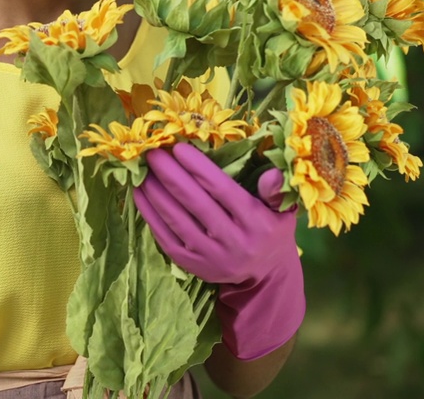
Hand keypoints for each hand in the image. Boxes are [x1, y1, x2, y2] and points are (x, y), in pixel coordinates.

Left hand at [134, 143, 304, 359]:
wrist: (264, 274)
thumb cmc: (271, 230)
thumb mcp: (282, 210)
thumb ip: (275, 191)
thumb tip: (271, 173)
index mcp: (256, 223)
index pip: (222, 190)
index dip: (198, 168)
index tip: (178, 148)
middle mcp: (233, 241)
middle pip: (195, 203)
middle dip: (171, 175)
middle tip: (153, 153)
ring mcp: (210, 256)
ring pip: (177, 220)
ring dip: (156, 193)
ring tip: (143, 170)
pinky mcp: (192, 265)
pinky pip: (166, 238)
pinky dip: (151, 215)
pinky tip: (140, 195)